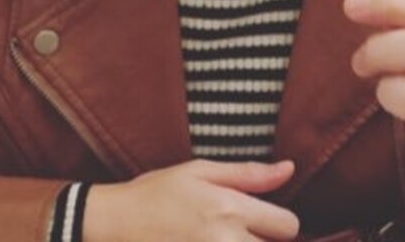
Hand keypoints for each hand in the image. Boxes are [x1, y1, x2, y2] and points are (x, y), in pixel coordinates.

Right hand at [83, 159, 298, 241]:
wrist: (115, 224)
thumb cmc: (157, 191)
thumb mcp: (200, 170)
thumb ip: (249, 174)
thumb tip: (290, 168)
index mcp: (230, 209)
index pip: (288, 226)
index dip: (280, 221)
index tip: (262, 218)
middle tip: (241, 233)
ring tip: (226, 240)